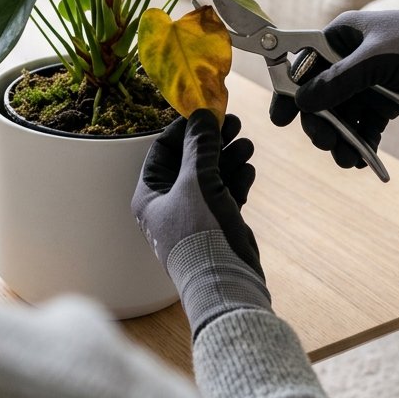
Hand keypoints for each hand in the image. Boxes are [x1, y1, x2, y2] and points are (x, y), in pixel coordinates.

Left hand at [132, 111, 270, 336]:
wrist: (225, 285)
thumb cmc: (200, 232)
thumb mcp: (197, 182)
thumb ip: (200, 146)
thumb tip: (202, 115)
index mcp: (150, 194)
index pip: (163, 149)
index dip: (185, 128)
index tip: (207, 112)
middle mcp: (167, 204)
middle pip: (189, 161)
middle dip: (212, 141)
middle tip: (234, 122)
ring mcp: (193, 216)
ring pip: (209, 176)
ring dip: (228, 158)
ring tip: (247, 143)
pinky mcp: (216, 226)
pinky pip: (223, 195)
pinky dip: (235, 180)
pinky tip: (248, 168)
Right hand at [270, 10, 398, 166]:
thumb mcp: (376, 62)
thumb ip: (337, 82)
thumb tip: (302, 102)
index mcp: (342, 34)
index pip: (302, 62)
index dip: (289, 90)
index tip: (281, 119)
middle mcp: (351, 56)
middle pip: (320, 94)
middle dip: (320, 121)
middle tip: (325, 144)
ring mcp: (369, 79)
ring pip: (342, 113)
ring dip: (341, 137)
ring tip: (347, 160)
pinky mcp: (387, 100)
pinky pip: (365, 124)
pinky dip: (361, 141)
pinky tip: (363, 160)